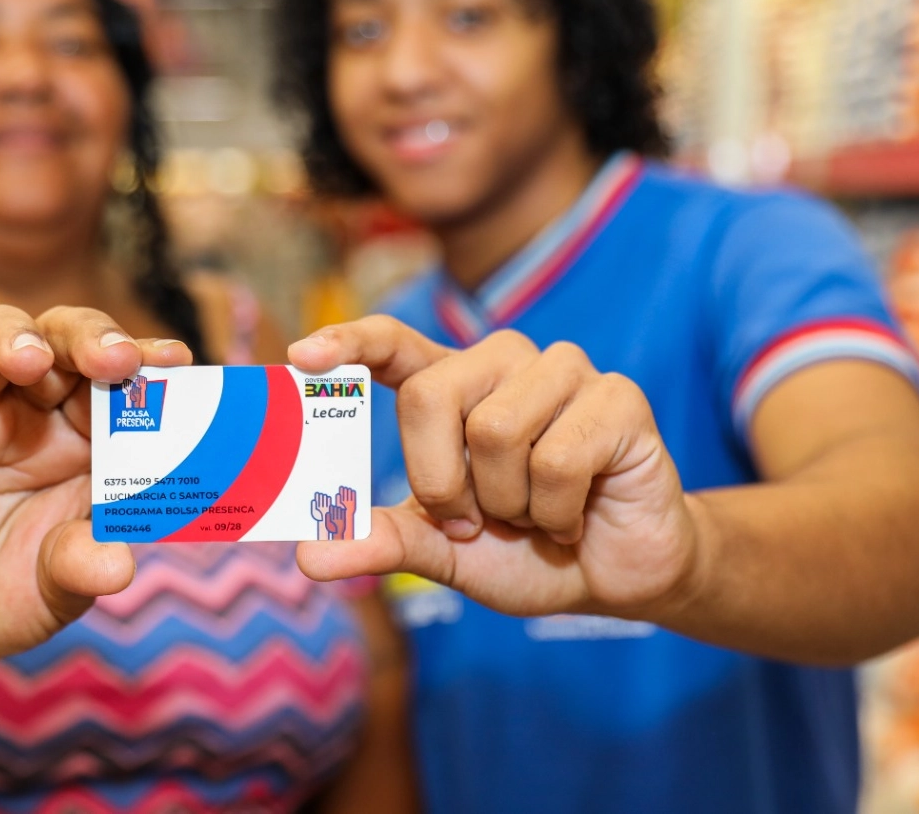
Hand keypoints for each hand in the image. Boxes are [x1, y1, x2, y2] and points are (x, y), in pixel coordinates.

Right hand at [0, 305, 192, 672]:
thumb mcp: (50, 593)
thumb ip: (79, 568)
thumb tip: (117, 564)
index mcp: (75, 436)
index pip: (112, 379)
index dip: (144, 363)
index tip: (177, 361)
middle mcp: (20, 411)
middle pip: (55, 339)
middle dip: (87, 337)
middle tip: (115, 359)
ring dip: (9, 337)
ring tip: (30, 360)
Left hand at [289, 317, 698, 619]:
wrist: (616, 575)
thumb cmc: (523, 548)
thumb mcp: (442, 551)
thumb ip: (382, 543)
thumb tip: (309, 554)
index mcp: (452, 384)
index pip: (393, 344)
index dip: (348, 342)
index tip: (300, 356)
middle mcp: (503, 363)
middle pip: (429, 397)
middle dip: (443, 482)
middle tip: (479, 517)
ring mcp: (563, 371)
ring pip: (495, 430)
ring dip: (510, 503)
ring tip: (537, 513)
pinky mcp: (617, 396)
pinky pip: (558, 458)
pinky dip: (558, 512)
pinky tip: (576, 516)